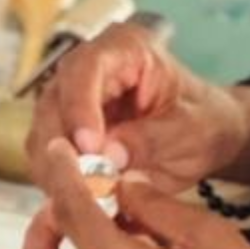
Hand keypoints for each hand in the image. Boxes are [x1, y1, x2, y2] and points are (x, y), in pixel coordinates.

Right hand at [28, 24, 249, 194]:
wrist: (207, 136)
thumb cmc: (204, 121)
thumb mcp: (190, 130)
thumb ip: (152, 139)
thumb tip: (108, 156)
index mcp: (125, 48)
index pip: (86, 68)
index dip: (81, 107)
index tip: (90, 146)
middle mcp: (88, 69)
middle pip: (53, 102)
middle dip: (64, 147)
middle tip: (83, 184)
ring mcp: (71, 101)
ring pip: (42, 134)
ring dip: (58, 170)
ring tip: (86, 198)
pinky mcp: (65, 134)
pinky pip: (47, 159)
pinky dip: (60, 182)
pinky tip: (82, 200)